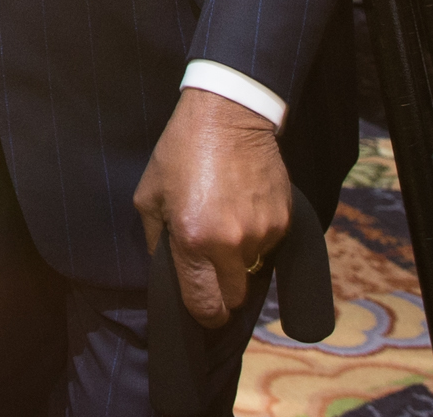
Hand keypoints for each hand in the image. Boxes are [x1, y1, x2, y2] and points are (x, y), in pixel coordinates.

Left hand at [133, 89, 291, 330]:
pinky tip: (244, 209)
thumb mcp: (149, 194)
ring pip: (253, 269)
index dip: (204, 316)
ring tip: (226, 223)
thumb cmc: (181, 151)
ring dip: (240, 259)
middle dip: (223, 291)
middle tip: (213, 270)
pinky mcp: (283, 220)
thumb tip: (166, 270)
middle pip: (235, 297)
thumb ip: (156, 240)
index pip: (205, 305)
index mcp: (193, 240)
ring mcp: (262, 232)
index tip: (204, 312)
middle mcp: (231, 243)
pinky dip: (257, 237)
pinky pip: (270, 246)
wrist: (229, 115)